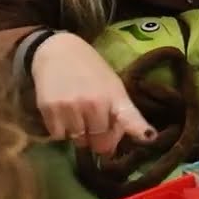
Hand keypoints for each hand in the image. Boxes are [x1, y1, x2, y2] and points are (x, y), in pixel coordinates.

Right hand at [31, 32, 155, 154]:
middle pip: (100, 142)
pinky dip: (62, 131)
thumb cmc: (91, 71)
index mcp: (114, 96)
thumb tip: (113, 147)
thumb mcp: (113, 87)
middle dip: (99, 140)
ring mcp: (70, 107)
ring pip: (78, 141)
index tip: (149, 138)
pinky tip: (64, 114)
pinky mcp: (49, 109)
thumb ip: (120, 115)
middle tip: (95, 126)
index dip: (140, 130)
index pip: (129, 118)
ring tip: (78, 117)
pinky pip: (58, 136)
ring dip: (80, 136)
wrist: (58, 51)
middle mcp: (94, 103)